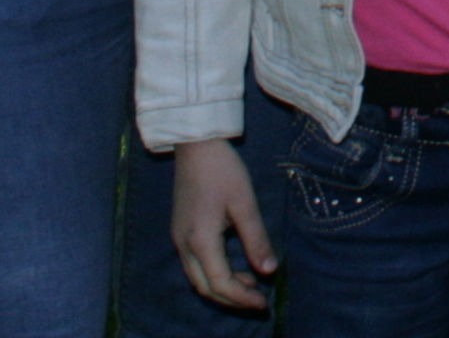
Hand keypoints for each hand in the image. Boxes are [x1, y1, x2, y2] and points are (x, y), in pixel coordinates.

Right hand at [169, 136, 277, 311]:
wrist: (196, 145)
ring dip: (224, 287)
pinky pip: (195, 265)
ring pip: (198, 279)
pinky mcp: (180, 232)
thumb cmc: (222, 170)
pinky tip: (236, 266)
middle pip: (205, 287)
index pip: (220, 283)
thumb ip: (256, 239)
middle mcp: (184, 245)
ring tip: (252, 283)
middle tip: (259, 300)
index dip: (242, 298)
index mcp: (200, 240)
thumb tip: (269, 270)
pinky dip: (215, 273)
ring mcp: (179, 239)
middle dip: (232, 299)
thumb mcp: (245, 203)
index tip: (263, 303)